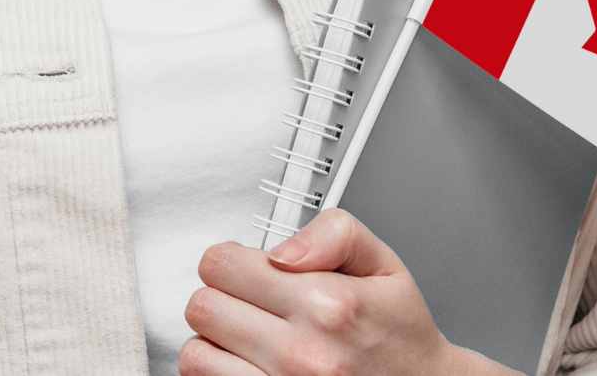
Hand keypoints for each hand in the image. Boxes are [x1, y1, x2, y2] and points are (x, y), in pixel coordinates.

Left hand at [181, 208, 507, 374]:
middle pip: (202, 307)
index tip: (250, 270)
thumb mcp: (384, 264)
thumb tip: (281, 249)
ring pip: (196, 356)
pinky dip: (221, 372)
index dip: (233, 261)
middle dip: (222, 297)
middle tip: (250, 303)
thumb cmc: (401, 336)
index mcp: (327, 305)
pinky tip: (247, 364)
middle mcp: (302, 355)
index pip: (221, 265)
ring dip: (215, 343)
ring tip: (245, 337)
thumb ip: (334, 234)